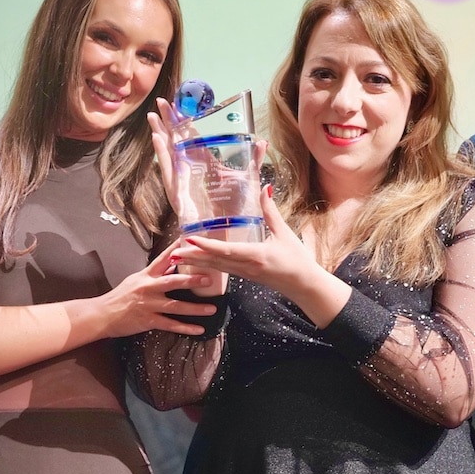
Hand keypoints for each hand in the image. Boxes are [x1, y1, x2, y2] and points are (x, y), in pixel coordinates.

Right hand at [100, 235, 222, 336]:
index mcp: (146, 276)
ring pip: (176, 306)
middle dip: (191, 280)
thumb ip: (155, 274)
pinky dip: (185, 328)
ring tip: (212, 309)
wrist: (102, 315)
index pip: (163, 259)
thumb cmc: (120, 297)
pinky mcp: (148, 320)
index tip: (190, 242)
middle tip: (208, 279)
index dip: (176, 250)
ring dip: (195, 308)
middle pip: (172, 281)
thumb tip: (174, 265)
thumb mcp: (136, 280)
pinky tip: (199, 329)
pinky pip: (171, 324)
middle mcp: (148, 288)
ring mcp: (149, 304)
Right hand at [149, 97, 268, 225]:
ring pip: (168, 151)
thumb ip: (253, 159)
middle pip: (176, 139)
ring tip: (153, 116)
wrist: (225, 230)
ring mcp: (181, 178)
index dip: (185, 120)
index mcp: (204, 162)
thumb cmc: (235, 207)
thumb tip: (261, 141)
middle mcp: (190, 168)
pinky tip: (157, 139)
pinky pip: (167, 170)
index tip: (178, 103)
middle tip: (161, 101)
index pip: (192, 136)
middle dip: (168, 121)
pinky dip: (162, 155)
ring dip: (160, 133)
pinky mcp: (177, 190)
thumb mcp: (247, 179)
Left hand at [166, 185, 310, 290]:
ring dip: (195, 262)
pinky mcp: (245, 276)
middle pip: (214, 261)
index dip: (206, 246)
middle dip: (192, 257)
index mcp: (255, 255)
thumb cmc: (297, 260)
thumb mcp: (284, 234)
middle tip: (171, 253)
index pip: (226, 250)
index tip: (189, 240)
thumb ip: (271, 211)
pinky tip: (197, 262)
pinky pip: (222, 270)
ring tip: (176, 258)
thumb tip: (265, 187)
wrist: (303, 286)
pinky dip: (207, 265)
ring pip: (215, 267)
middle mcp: (245, 266)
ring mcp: (244, 273)